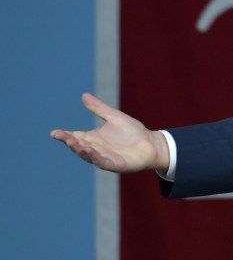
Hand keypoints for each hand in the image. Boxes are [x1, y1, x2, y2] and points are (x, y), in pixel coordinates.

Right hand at [50, 93, 169, 172]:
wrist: (151, 143)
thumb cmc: (132, 131)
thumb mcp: (114, 117)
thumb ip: (99, 108)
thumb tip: (84, 95)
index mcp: (93, 138)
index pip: (75, 136)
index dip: (64, 135)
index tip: (54, 132)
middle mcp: (95, 149)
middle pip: (78, 146)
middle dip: (69, 142)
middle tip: (61, 136)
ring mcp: (104, 157)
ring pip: (88, 155)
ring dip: (80, 149)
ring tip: (72, 142)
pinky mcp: (115, 164)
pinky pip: (103, 162)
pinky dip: (96, 157)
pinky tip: (90, 151)